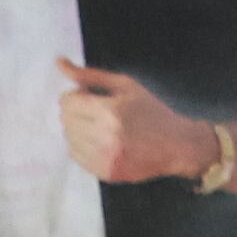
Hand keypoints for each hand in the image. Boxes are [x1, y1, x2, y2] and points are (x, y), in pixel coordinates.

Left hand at [53, 60, 219, 185]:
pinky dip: (83, 146)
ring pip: (69, 139)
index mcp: (111, 111)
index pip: (68, 102)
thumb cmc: (152, 111)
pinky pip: (76, 156)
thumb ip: (90, 75)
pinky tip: (101, 141)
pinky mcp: (105, 173)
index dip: (76, 96)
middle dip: (76, 112)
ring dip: (78, 129)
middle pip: (66, 120)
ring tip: (100, 126)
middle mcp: (106, 137)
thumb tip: (59, 63)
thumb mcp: (125, 85)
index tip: (89, 97)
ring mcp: (105, 158)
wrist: (177, 145)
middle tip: (96, 111)